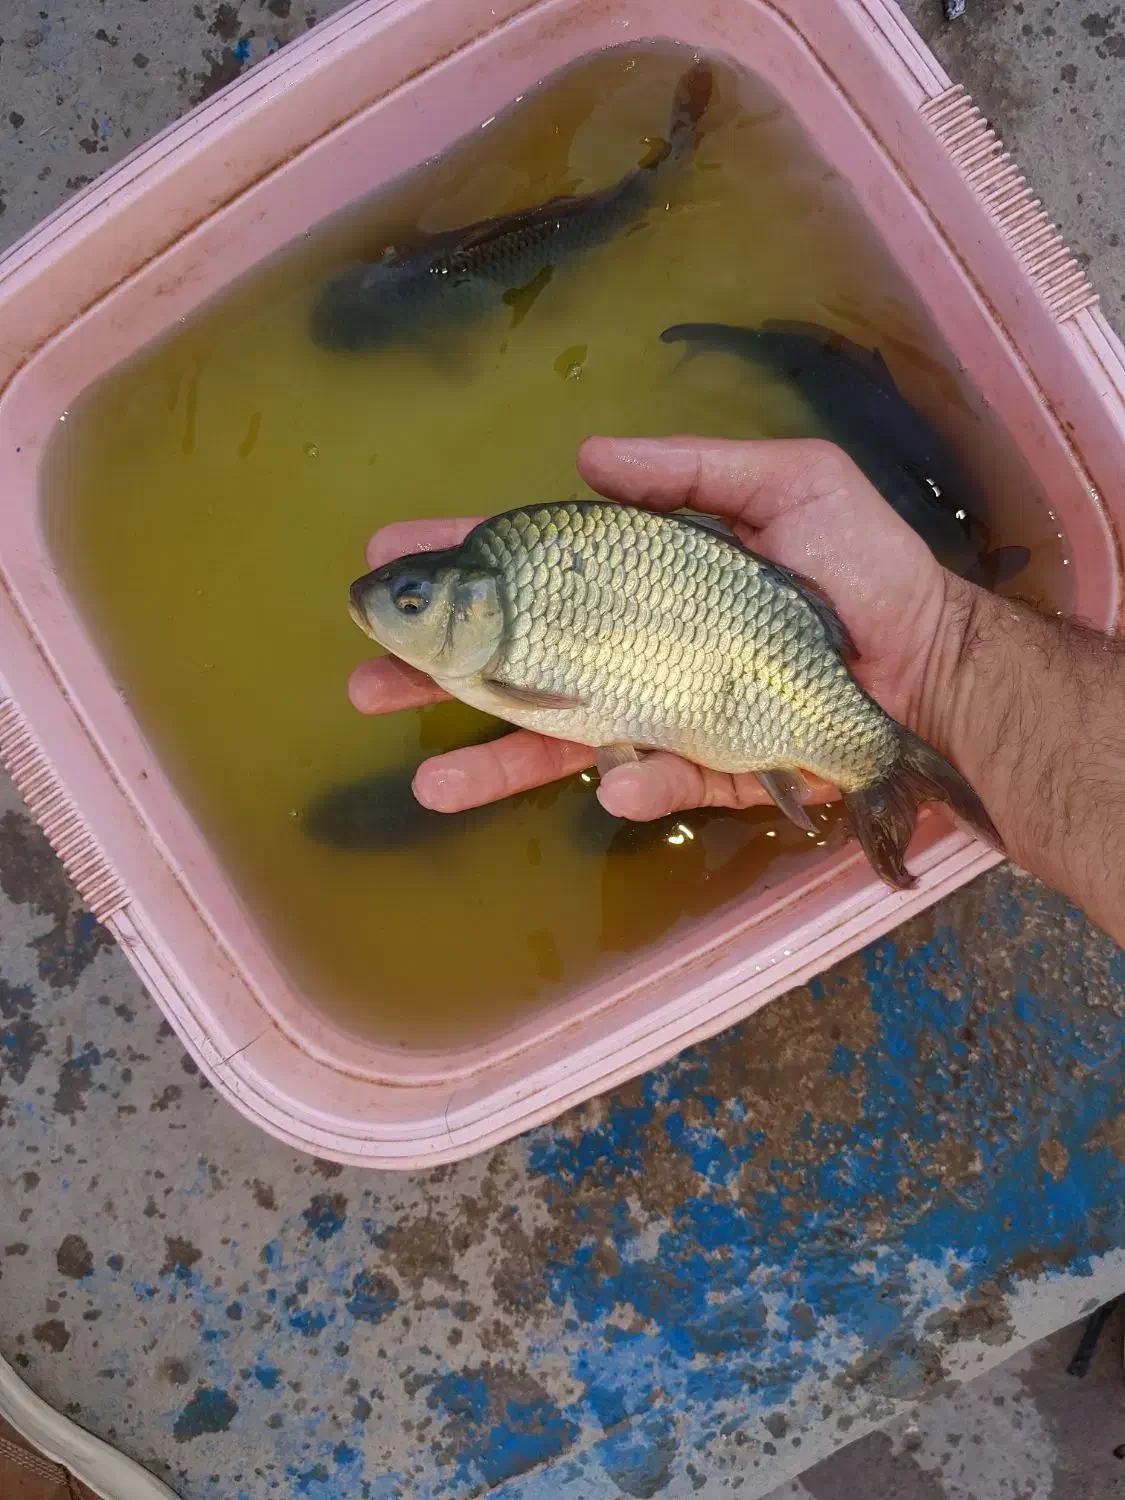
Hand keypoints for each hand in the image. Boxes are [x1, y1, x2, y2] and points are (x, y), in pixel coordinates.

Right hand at [348, 437, 969, 819]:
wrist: (932, 669)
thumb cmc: (864, 570)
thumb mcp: (787, 485)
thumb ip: (688, 469)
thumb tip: (586, 451)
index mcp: (643, 572)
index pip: (533, 564)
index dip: (460, 559)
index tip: (388, 552)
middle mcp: (636, 642)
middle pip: (520, 662)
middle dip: (439, 675)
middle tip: (365, 682)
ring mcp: (662, 710)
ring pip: (560, 741)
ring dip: (492, 761)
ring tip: (427, 780)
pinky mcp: (703, 767)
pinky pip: (650, 781)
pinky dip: (630, 786)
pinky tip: (615, 783)